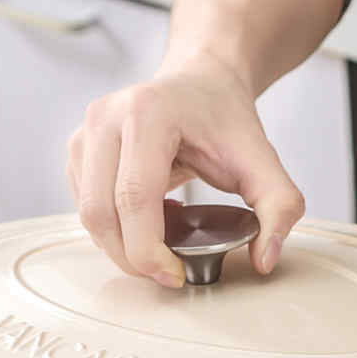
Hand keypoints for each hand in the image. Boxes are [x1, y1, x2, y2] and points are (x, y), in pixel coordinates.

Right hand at [66, 53, 305, 286]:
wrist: (202, 81)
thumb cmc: (226, 119)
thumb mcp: (264, 162)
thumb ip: (278, 209)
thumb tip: (265, 260)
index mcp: (147, 114)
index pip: (134, 199)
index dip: (149, 251)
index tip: (176, 275)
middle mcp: (106, 117)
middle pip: (102, 213)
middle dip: (132, 258)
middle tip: (167, 273)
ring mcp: (86, 132)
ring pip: (88, 215)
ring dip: (121, 246)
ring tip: (163, 240)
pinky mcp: (78, 149)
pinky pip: (86, 207)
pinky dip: (114, 229)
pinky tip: (149, 220)